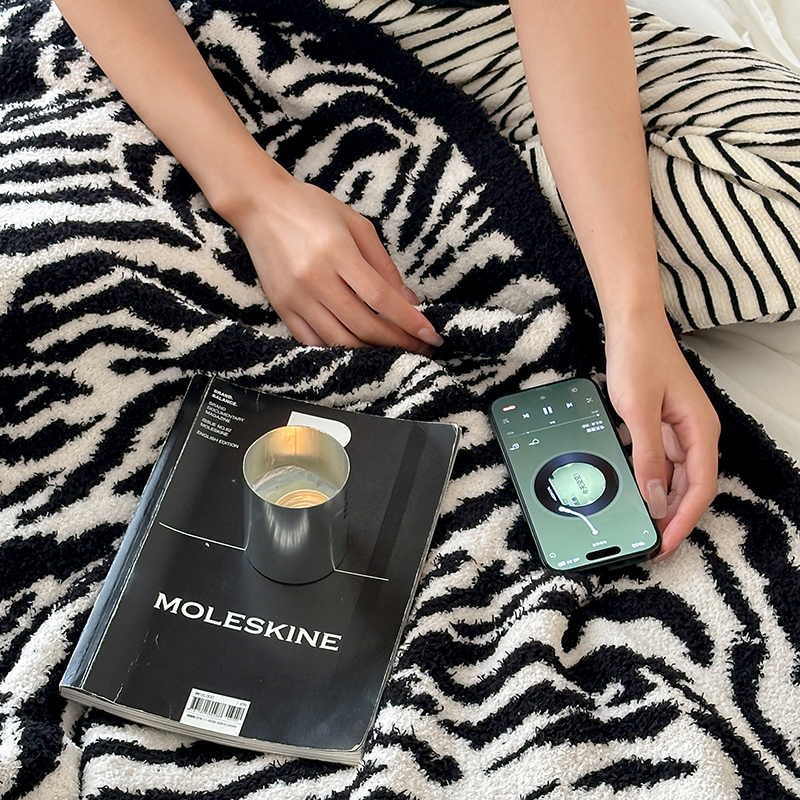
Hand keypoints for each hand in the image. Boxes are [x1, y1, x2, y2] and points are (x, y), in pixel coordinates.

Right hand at [228, 169, 442, 352]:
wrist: (259, 204)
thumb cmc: (311, 208)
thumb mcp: (356, 224)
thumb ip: (383, 265)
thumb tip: (409, 302)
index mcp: (336, 251)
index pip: (380, 297)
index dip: (409, 321)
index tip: (431, 335)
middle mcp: (314, 278)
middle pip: (363, 324)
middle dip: (397, 342)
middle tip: (420, 349)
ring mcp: (295, 297)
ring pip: (340, 340)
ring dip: (371, 351)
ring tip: (394, 351)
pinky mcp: (281, 308)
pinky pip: (313, 342)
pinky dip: (339, 350)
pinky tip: (359, 348)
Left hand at [605, 315, 719, 559]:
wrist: (631, 324)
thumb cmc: (638, 358)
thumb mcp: (638, 410)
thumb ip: (648, 456)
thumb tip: (656, 500)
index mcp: (701, 431)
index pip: (699, 489)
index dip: (682, 521)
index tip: (663, 545)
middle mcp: (696, 434)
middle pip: (690, 488)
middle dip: (673, 519)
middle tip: (650, 547)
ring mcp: (680, 430)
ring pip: (676, 478)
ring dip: (663, 504)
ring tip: (643, 528)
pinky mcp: (663, 425)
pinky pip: (662, 462)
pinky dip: (651, 482)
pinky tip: (637, 495)